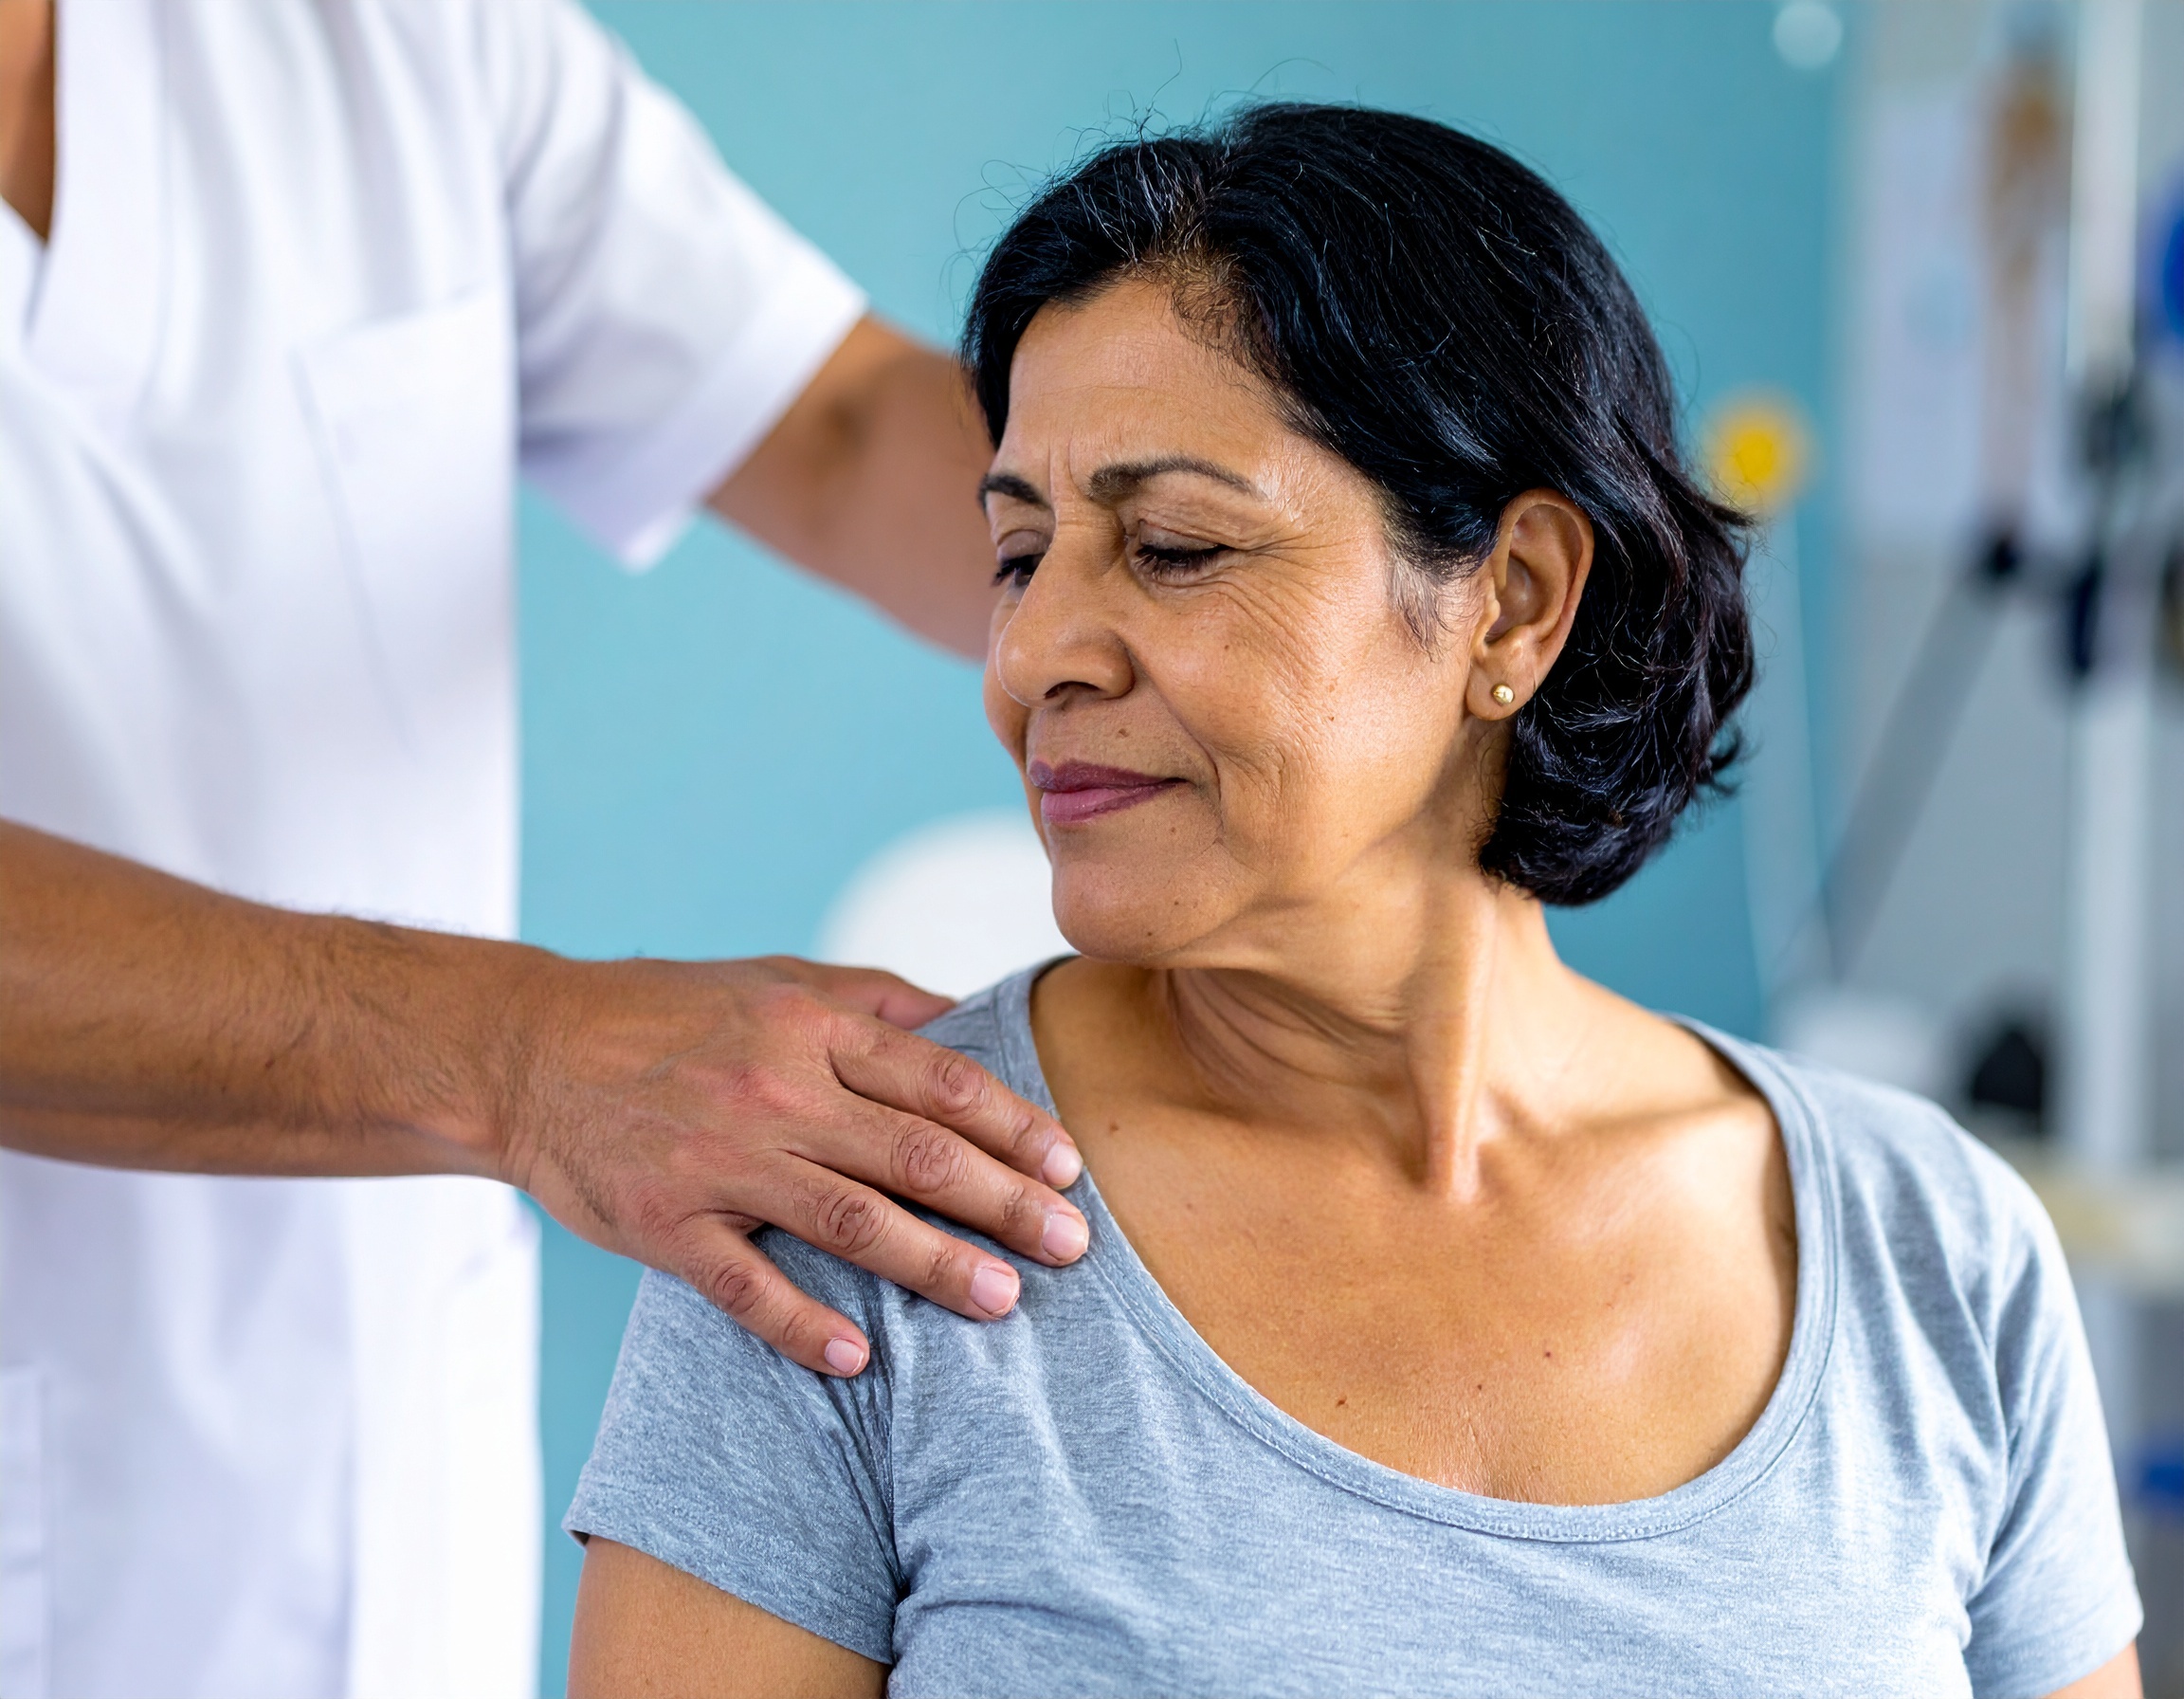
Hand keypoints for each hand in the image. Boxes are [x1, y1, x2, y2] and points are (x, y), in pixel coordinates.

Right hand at [498, 954, 1086, 1375]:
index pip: (939, 1081)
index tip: (1069, 1167)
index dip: (1014, 1126)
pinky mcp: (663, 1226)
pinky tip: (861, 1358)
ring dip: (935, 1266)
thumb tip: (968, 1015)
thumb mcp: (775, 977)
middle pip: (916, 1155)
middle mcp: (774, 1091)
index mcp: (810, 1027)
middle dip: (1005, 1204)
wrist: (527, 1051)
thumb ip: (873, 1000)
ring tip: (1003, 1300)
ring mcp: (718, 1162)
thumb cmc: (667, 1013)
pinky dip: (804, 1325)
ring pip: (850, 1222)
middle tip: (1073, 1245)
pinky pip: (746, 1286)